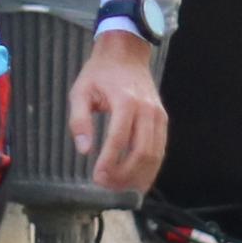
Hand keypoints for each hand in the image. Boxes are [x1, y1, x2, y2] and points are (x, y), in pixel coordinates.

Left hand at [69, 31, 169, 193]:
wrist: (125, 54)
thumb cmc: (99, 74)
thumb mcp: (80, 91)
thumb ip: (79, 121)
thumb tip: (84, 150)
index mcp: (125, 101)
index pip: (119, 140)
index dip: (109, 163)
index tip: (97, 178)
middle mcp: (146, 110)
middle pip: (142, 152)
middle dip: (124, 174)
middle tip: (106, 185)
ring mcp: (158, 115)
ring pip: (155, 154)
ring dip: (139, 176)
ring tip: (120, 188)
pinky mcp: (163, 119)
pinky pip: (160, 149)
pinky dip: (151, 168)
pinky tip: (138, 180)